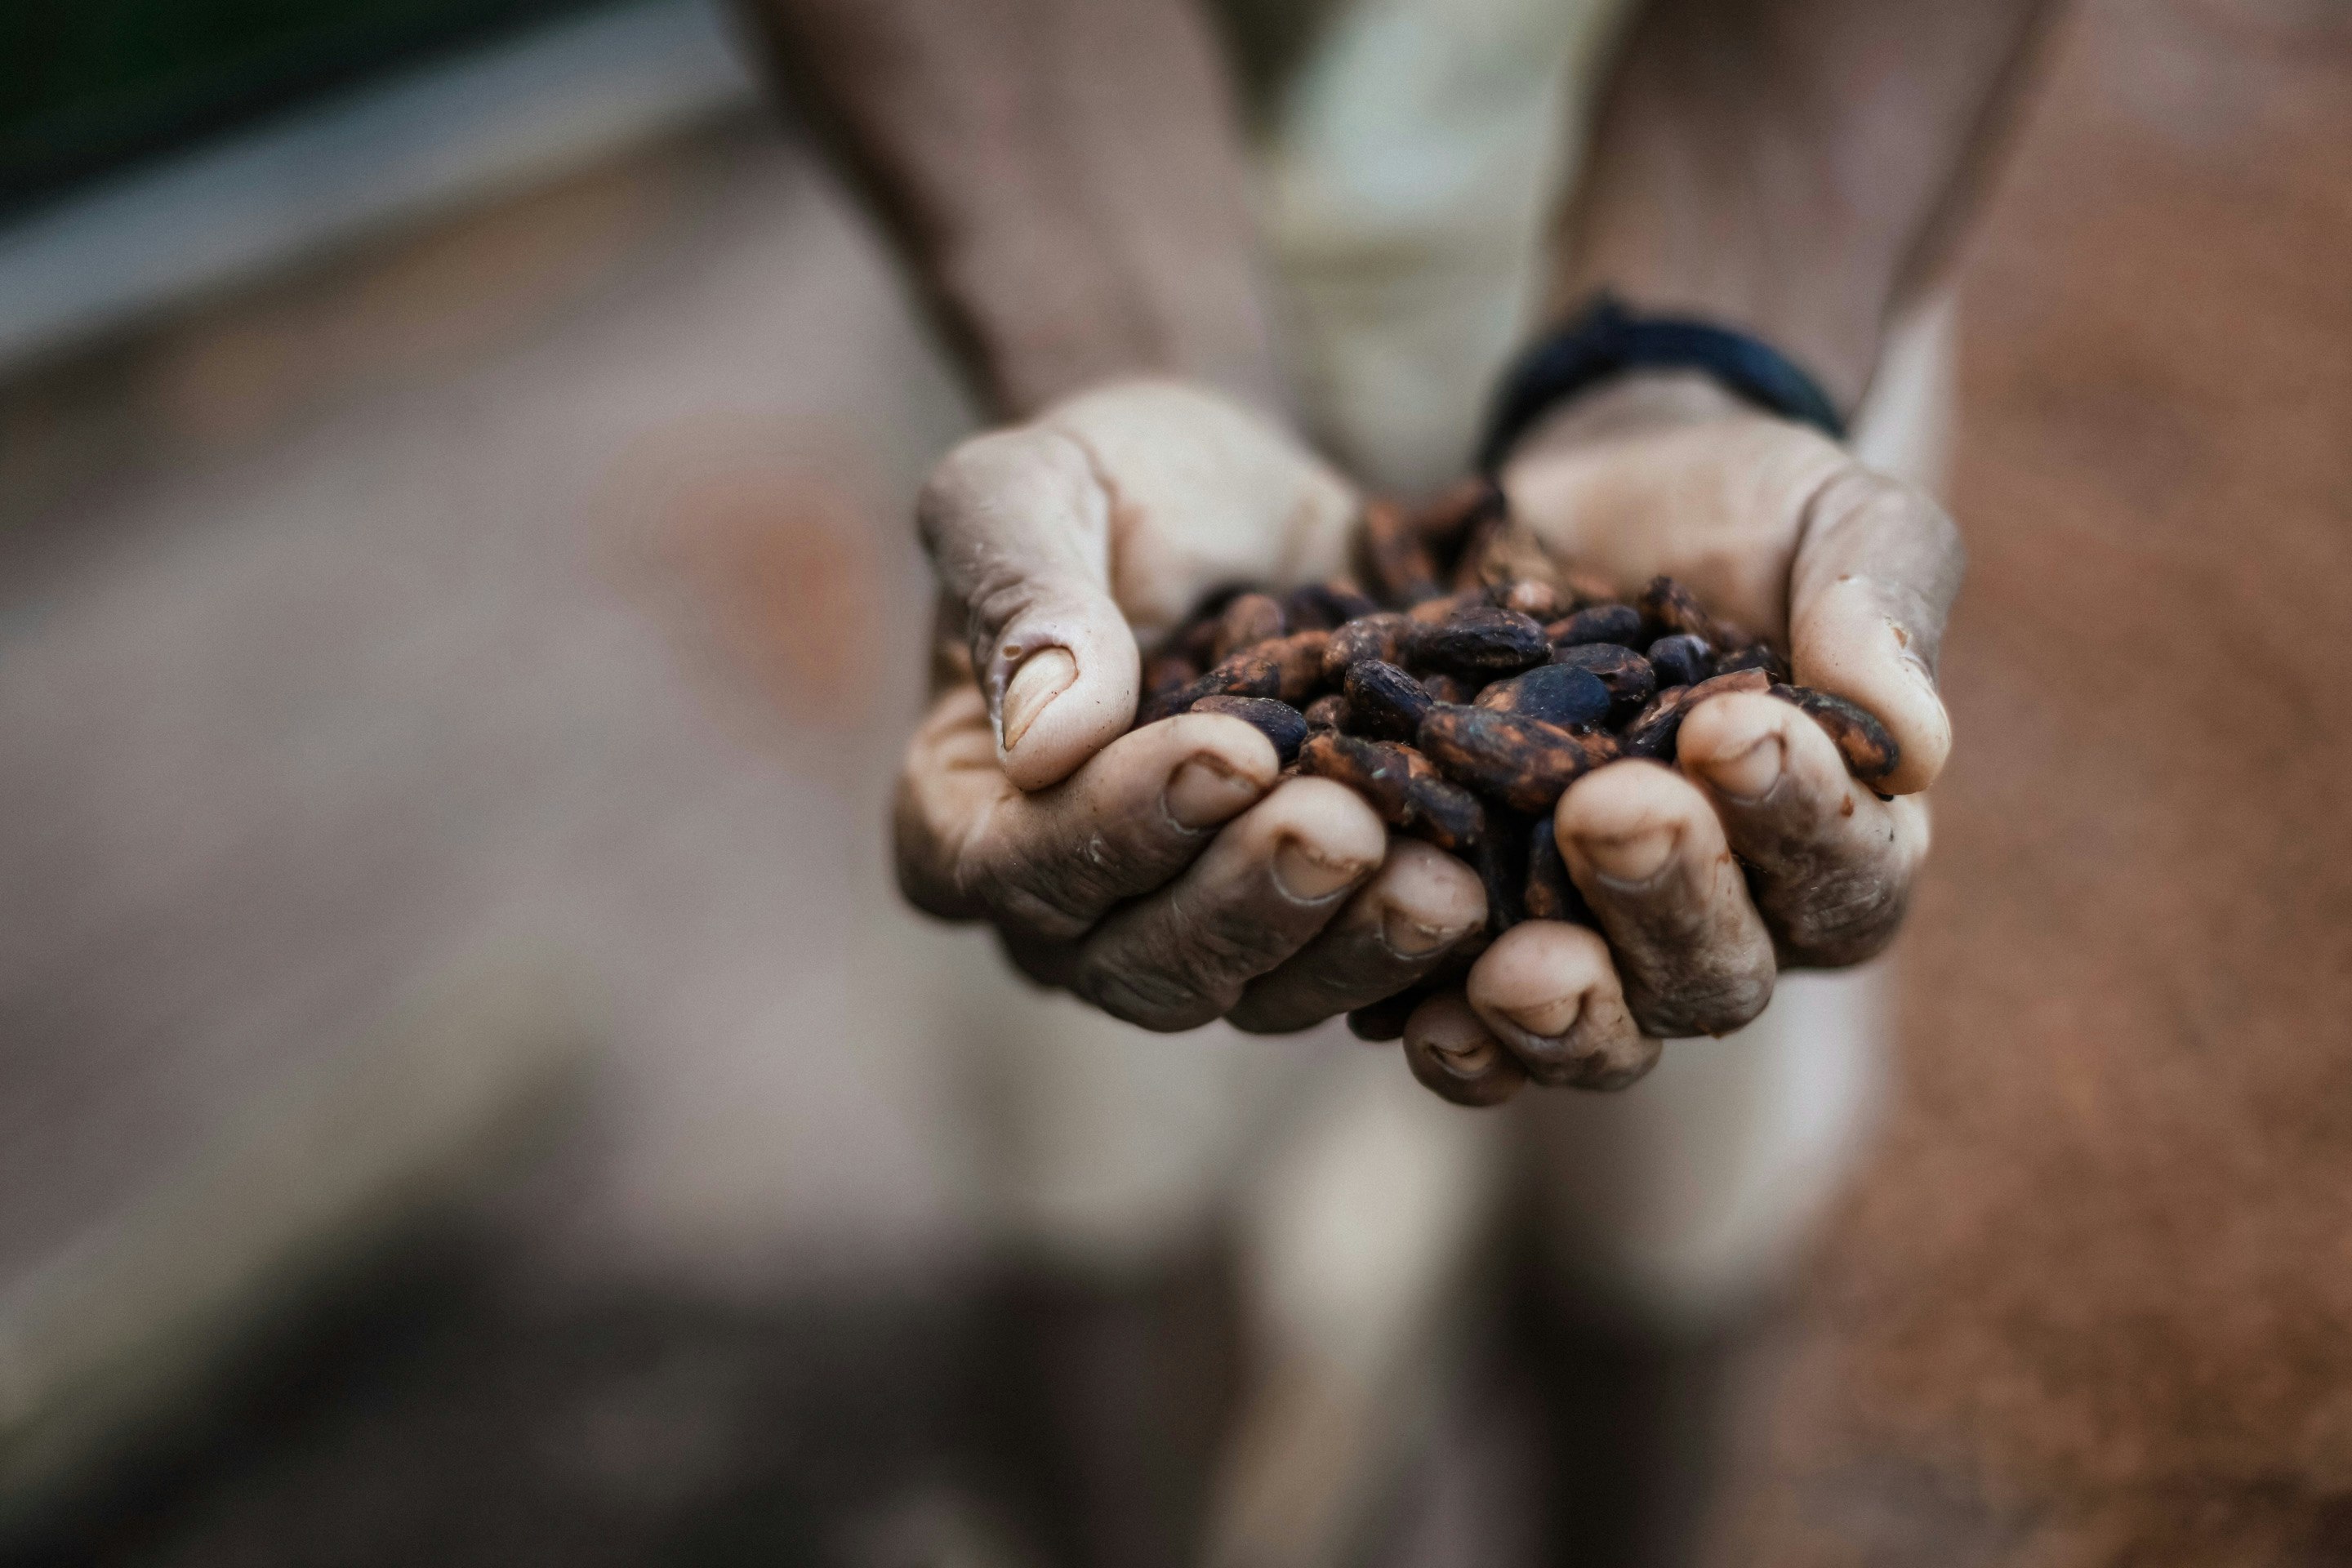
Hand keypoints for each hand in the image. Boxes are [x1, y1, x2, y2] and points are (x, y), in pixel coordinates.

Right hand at [895, 380, 1491, 1031]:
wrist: (1244, 501)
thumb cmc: (1111, 482)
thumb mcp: (1036, 488)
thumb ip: (1023, 595)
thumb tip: (1044, 738)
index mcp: (960, 817)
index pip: (1019, 865)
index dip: (1120, 825)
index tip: (1229, 751)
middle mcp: (1066, 913)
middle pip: (1141, 962)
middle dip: (1252, 897)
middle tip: (1349, 824)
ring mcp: (1190, 937)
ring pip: (1259, 993)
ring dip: (1351, 944)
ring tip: (1444, 879)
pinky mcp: (1306, 935)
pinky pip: (1359, 982)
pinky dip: (1425, 954)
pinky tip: (1498, 897)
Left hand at [1393, 370, 1961, 1104]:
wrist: (1587, 495)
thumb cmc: (1745, 508)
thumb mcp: (1830, 520)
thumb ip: (1880, 611)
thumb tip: (1915, 747)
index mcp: (1838, 839)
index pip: (1843, 869)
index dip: (1796, 814)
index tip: (1732, 728)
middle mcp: (1728, 920)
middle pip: (1715, 971)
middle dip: (1665, 897)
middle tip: (1608, 809)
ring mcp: (1597, 941)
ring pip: (1602, 1026)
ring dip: (1563, 1006)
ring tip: (1512, 966)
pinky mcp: (1483, 933)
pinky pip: (1475, 1028)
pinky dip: (1456, 1039)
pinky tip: (1412, 1019)